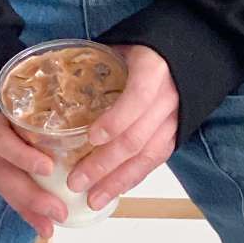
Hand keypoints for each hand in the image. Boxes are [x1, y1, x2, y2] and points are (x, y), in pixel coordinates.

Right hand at [0, 111, 66, 238]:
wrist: (10, 120)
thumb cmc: (31, 113)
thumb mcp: (38, 112)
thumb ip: (54, 120)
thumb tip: (96, 129)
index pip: (0, 139)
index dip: (21, 156)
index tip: (48, 168)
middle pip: (2, 174)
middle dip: (31, 196)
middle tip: (59, 211)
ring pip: (6, 191)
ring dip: (30, 210)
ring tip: (50, 227)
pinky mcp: (2, 179)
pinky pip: (13, 201)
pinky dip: (30, 216)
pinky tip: (46, 229)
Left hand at [65, 44, 177, 208]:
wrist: (193, 50)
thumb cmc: (148, 47)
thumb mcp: (122, 44)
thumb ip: (93, 61)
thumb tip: (50, 75)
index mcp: (153, 69)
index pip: (137, 98)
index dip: (115, 120)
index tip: (91, 137)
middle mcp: (167, 97)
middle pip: (137, 137)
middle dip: (105, 163)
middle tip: (76, 181)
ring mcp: (175, 118)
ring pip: (147, 156)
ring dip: (118, 181)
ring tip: (92, 199)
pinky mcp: (177, 133)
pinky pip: (155, 161)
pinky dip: (133, 178)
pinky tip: (113, 191)